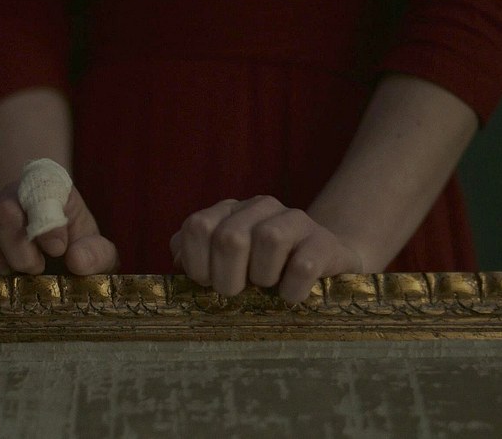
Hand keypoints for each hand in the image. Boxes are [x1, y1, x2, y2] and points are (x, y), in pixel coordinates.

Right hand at [0, 182, 118, 275]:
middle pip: (2, 206)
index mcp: (53, 189)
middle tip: (35, 268)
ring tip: (10, 272)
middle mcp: (16, 192)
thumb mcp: (100, 255)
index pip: (42, 185)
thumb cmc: (79, 252)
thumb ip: (98, 255)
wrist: (54, 257)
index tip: (57, 251)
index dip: (46, 222)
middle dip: (18, 248)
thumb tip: (77, 260)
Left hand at [170, 196, 362, 302]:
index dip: (197, 262)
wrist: (324, 262)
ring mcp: (295, 220)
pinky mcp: (324, 242)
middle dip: (227, 278)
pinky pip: (303, 265)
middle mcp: (260, 206)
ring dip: (262, 277)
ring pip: (268, 240)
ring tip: (267, 287)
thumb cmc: (263, 268)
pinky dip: (291, 289)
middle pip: (230, 237)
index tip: (207, 282)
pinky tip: (290, 295)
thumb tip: (178, 260)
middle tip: (238, 292)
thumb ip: (192, 256)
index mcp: (229, 210)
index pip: (197, 226)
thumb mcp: (223, 261)